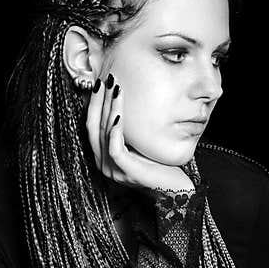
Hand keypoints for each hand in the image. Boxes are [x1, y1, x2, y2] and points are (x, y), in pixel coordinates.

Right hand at [86, 74, 193, 192]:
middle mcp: (104, 163)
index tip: (99, 81)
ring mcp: (114, 169)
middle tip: (106, 79)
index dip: (93, 103)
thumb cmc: (160, 163)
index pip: (91, 124)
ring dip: (109, 109)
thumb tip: (124, 98)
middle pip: (93, 126)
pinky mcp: (127, 172)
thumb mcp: (140, 142)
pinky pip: (115, 150)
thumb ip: (129, 128)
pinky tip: (118, 116)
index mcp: (104, 155)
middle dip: (98, 100)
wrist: (177, 188)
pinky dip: (115, 132)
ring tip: (116, 89)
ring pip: (103, 134)